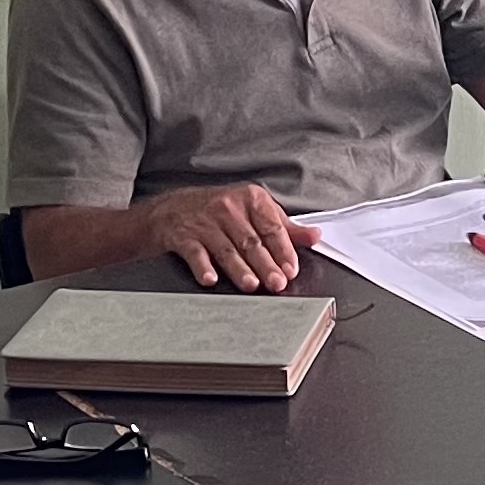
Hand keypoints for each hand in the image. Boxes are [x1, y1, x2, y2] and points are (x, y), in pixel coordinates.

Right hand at [143, 183, 319, 291]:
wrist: (170, 209)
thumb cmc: (216, 211)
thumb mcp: (252, 210)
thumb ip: (284, 227)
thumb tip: (314, 236)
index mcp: (250, 199)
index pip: (271, 227)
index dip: (283, 250)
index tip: (291, 269)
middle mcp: (228, 207)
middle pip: (251, 241)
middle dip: (266, 265)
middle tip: (277, 283)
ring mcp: (204, 222)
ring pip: (227, 249)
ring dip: (239, 269)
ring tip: (251, 285)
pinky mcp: (183, 236)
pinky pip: (195, 253)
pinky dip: (203, 267)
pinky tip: (210, 279)